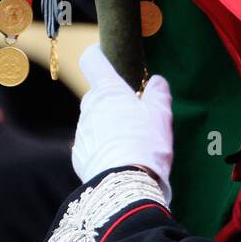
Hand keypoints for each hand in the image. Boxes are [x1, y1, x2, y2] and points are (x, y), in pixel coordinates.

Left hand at [71, 44, 173, 200]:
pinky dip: (104, 148)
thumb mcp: (161, 116)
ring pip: (95, 121)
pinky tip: (121, 160)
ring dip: (109, 126)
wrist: (125, 186)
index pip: (93, 60)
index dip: (99, 55)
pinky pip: (92, 145)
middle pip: (98, 95)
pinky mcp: (79, 156)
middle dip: (114, 101)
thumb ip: (159, 94)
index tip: (107, 57)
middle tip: (137, 116)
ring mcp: (82, 133)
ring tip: (133, 144)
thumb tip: (157, 81)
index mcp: (109, 90)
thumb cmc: (146, 145)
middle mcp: (89, 107)